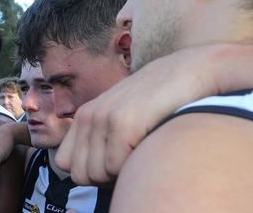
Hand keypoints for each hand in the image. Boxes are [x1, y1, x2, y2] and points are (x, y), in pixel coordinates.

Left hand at [55, 47, 216, 184]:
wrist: (187, 72)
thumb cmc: (158, 102)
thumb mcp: (121, 115)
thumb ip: (101, 137)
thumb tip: (94, 174)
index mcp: (84, 115)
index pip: (65, 162)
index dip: (88, 172)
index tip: (113, 166)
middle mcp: (88, 115)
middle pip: (81, 174)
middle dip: (104, 179)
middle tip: (129, 164)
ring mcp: (103, 118)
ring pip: (97, 174)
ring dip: (119, 175)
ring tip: (138, 155)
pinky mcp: (122, 123)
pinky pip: (115, 168)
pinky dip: (132, 169)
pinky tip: (147, 149)